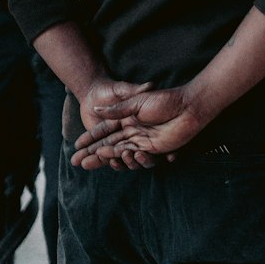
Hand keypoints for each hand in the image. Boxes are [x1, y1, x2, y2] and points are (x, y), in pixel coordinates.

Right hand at [71, 85, 203, 169]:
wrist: (188, 107)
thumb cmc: (165, 101)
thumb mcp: (138, 102)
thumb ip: (118, 110)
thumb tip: (97, 109)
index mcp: (126, 118)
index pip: (103, 131)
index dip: (90, 139)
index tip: (76, 146)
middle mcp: (132, 130)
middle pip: (109, 145)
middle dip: (93, 154)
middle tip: (77, 162)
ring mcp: (143, 140)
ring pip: (121, 153)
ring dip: (111, 158)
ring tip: (103, 158)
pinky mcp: (154, 148)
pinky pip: (139, 158)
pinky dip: (133, 159)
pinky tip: (128, 156)